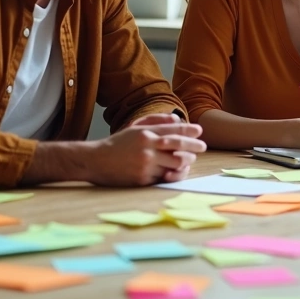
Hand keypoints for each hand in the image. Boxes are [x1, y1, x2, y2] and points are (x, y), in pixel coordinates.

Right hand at [88, 114, 205, 185]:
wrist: (96, 161)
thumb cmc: (118, 143)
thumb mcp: (135, 128)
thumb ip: (155, 121)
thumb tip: (176, 119)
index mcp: (145, 134)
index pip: (173, 131)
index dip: (189, 131)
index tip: (199, 131)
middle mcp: (147, 148)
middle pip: (179, 147)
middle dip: (194, 147)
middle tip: (202, 147)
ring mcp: (145, 165)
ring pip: (175, 164)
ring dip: (186, 162)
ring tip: (190, 159)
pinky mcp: (143, 179)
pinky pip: (164, 176)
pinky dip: (172, 173)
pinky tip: (176, 169)